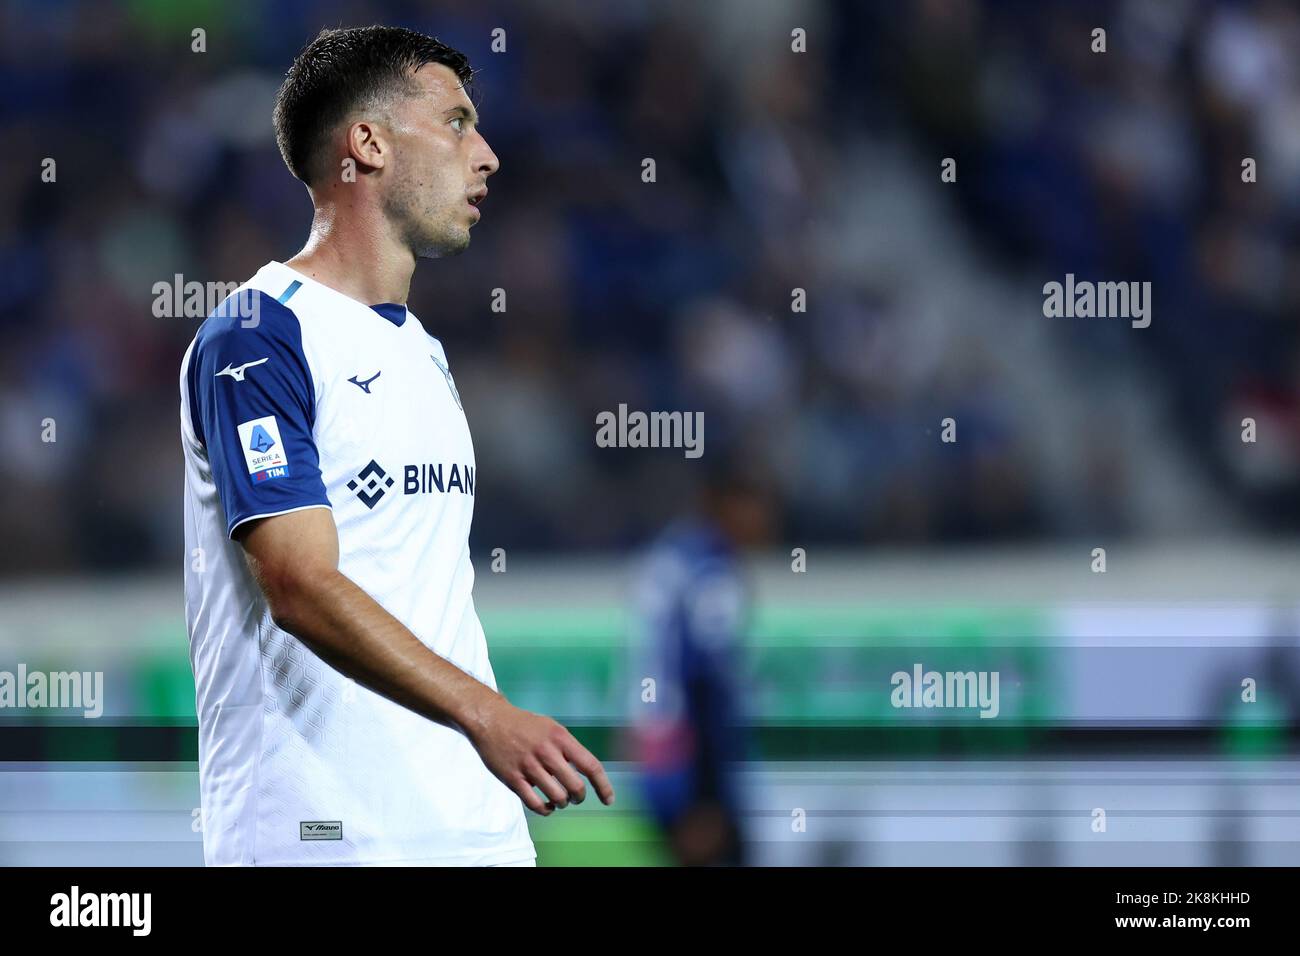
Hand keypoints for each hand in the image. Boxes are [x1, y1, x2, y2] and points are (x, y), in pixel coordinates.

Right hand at [467, 698, 614, 814]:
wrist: (491, 720)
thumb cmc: (525, 725)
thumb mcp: (552, 727)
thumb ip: (568, 747)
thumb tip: (586, 771)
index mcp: (560, 737)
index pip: (590, 765)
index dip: (603, 786)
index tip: (608, 799)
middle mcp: (547, 751)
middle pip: (575, 786)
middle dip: (579, 797)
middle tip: (576, 797)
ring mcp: (529, 766)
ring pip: (557, 797)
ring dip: (562, 803)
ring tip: (560, 800)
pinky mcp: (512, 778)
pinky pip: (534, 804)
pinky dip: (545, 810)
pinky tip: (546, 806)